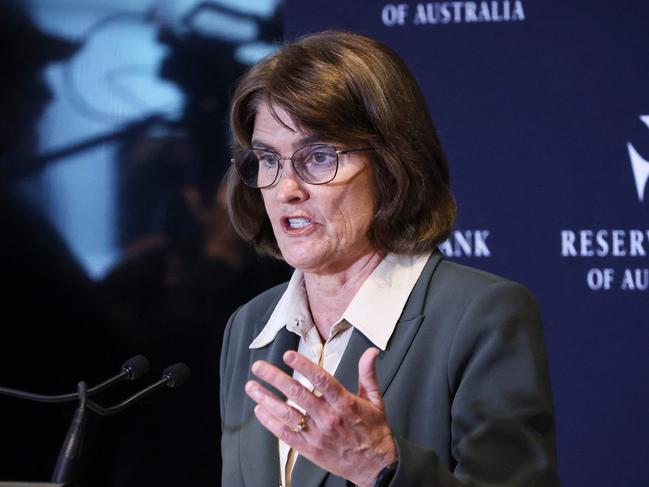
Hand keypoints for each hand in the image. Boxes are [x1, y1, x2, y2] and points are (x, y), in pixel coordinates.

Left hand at [245, 347, 397, 486]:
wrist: (376, 467)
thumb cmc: (374, 432)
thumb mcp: (375, 401)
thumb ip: (368, 374)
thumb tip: (371, 352)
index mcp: (345, 403)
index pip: (321, 379)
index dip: (303, 366)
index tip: (288, 355)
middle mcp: (329, 418)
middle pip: (298, 393)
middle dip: (275, 378)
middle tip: (259, 367)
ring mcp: (317, 434)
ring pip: (287, 413)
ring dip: (266, 399)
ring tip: (252, 387)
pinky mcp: (309, 449)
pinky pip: (286, 434)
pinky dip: (270, 423)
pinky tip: (260, 410)